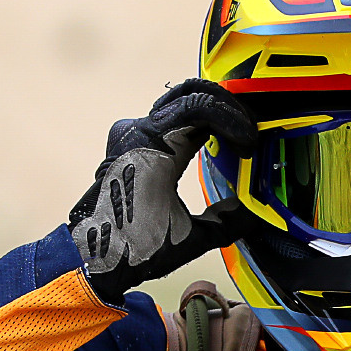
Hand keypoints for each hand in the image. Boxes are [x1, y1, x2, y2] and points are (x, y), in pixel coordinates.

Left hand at [67, 81, 259, 304]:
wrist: (91, 257)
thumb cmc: (134, 247)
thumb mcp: (191, 237)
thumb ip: (230, 220)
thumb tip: (259, 211)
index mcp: (153, 146)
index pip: (201, 107)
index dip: (234, 120)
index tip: (250, 145)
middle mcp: (138, 130)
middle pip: (191, 93)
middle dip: (227, 107)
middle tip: (248, 130)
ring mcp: (130, 132)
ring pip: (179, 101)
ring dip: (211, 113)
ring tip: (234, 138)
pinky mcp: (128, 141)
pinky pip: (167, 117)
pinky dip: (193, 123)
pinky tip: (212, 143)